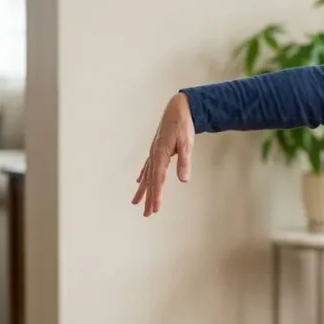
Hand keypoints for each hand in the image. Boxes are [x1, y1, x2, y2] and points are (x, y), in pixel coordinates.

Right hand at [132, 93, 194, 216]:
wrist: (178, 109)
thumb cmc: (183, 125)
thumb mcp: (187, 144)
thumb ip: (185, 162)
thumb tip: (183, 180)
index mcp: (161, 154)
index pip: (158, 180)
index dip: (157, 195)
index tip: (155, 209)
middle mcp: (154, 154)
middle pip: (151, 181)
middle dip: (149, 198)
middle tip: (147, 214)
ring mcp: (154, 152)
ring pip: (147, 175)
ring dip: (143, 190)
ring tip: (136, 203)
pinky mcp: (156, 149)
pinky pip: (147, 166)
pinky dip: (143, 175)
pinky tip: (139, 181)